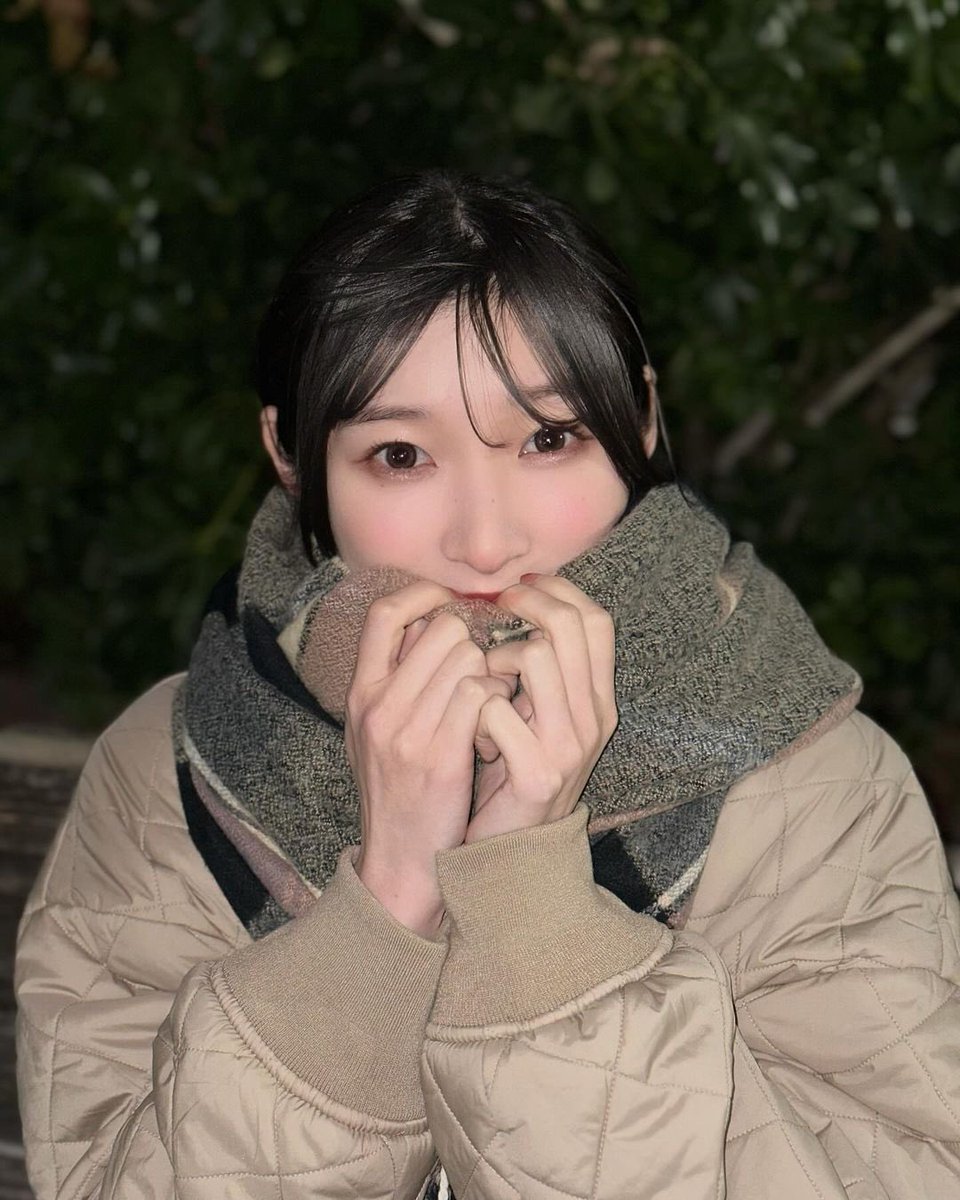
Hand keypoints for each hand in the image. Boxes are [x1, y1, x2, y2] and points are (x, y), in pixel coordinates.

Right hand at [347, 581, 510, 933]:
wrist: (400, 863)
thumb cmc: (397, 793)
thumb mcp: (377, 732)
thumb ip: (396, 680)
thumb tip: (427, 626)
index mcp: (360, 693)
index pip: (385, 613)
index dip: (425, 596)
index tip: (454, 603)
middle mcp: (377, 704)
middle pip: (441, 629)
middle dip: (474, 644)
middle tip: (485, 674)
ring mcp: (407, 730)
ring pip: (467, 657)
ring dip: (492, 674)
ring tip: (492, 708)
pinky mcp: (440, 756)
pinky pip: (481, 693)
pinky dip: (500, 703)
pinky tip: (497, 730)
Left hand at [467, 576, 617, 843]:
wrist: (510, 856)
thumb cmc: (511, 778)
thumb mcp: (537, 720)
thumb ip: (535, 674)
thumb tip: (509, 609)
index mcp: (596, 702)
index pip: (596, 621)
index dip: (558, 591)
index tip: (521, 587)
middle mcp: (593, 720)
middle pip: (570, 627)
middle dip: (524, 605)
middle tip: (493, 609)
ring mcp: (568, 747)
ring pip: (537, 655)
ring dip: (496, 658)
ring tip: (481, 683)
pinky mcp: (536, 774)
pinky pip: (496, 707)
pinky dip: (474, 709)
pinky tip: (470, 732)